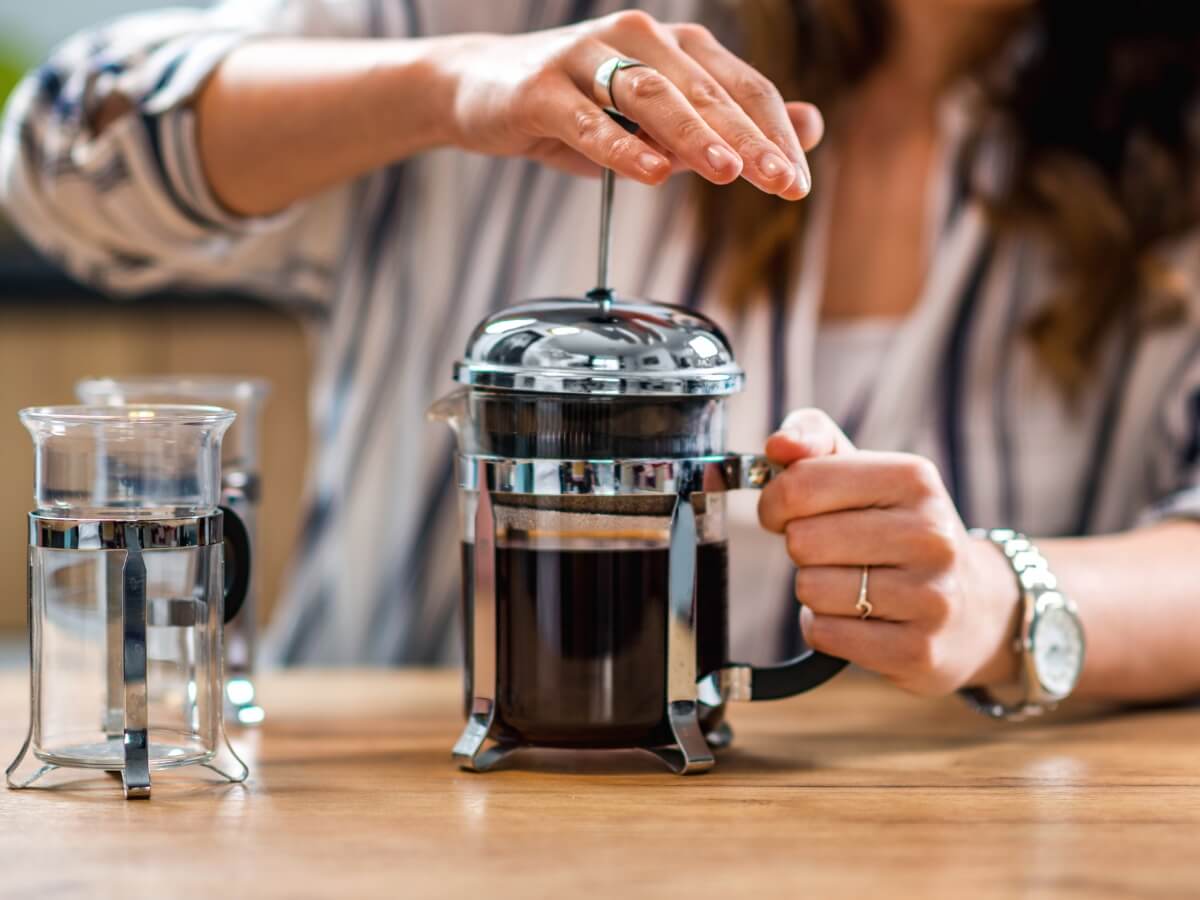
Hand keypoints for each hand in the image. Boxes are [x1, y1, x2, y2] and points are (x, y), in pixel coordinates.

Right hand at [438, 11, 822, 197]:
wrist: (483, 89)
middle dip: (748, 140)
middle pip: (705, 91)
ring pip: (652, 95)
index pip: (741, 87)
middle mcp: (638, 38)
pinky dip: (621, 146)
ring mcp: (587, 57)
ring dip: (693, 135)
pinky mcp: (542, 87)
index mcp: (675, 46)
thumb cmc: (578, 108)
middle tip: (781, 183)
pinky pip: (588, 119)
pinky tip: (652, 172)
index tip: (798, 183)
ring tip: (727, 172)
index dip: (774, 134)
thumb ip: (726, 126)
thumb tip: (807, 127)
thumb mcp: (658, 122)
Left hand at [758, 410, 1021, 695]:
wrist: (974, 607)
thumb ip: (815, 441)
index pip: (802, 484)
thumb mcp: (867, 473)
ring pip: (811, 589)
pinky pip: (825, 633)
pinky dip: (823, 627)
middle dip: (802, 548)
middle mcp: (930, 535)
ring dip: (814, 590)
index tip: (786, 512)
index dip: (776, 502)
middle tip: (832, 552)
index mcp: (914, 480)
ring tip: (851, 584)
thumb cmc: (898, 530)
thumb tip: (779, 445)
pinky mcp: (918, 649)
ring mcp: (930, 596)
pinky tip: (856, 617)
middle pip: (802, 541)